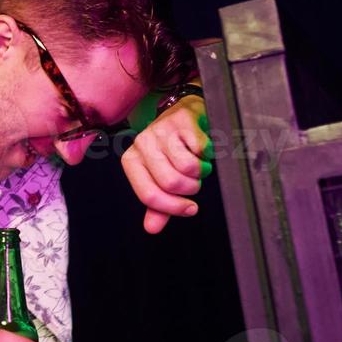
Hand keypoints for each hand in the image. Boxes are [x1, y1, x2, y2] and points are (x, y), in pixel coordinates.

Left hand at [121, 96, 210, 234]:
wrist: (186, 114)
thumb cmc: (173, 149)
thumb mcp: (161, 177)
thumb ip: (157, 205)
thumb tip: (152, 228)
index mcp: (132, 160)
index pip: (148, 194)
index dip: (173, 207)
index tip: (190, 208)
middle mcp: (143, 143)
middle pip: (170, 183)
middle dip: (190, 188)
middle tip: (194, 180)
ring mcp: (162, 130)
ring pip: (188, 168)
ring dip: (201, 172)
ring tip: (199, 163)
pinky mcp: (183, 120)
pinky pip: (201, 150)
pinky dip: (209, 155)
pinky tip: (203, 149)